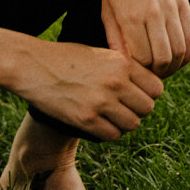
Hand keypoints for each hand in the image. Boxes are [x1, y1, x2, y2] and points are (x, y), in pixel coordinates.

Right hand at [15, 38, 163, 140]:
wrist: (33, 65)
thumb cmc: (67, 58)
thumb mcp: (102, 54)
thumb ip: (124, 68)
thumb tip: (147, 86)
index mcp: (123, 63)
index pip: (157, 88)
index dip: (149, 94)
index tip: (137, 96)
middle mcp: (116, 82)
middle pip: (147, 108)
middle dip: (138, 110)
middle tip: (124, 108)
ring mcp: (101, 101)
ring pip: (132, 124)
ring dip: (124, 123)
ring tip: (112, 117)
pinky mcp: (85, 119)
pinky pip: (112, 135)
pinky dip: (109, 133)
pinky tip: (100, 124)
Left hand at [100, 0, 189, 77]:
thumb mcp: (107, 8)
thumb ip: (115, 38)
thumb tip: (125, 64)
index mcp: (131, 16)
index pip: (142, 59)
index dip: (139, 71)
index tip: (135, 72)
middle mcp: (154, 13)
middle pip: (163, 59)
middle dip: (157, 73)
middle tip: (150, 74)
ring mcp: (172, 7)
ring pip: (181, 51)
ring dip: (173, 66)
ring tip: (163, 67)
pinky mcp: (184, 3)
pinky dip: (187, 53)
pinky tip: (177, 56)